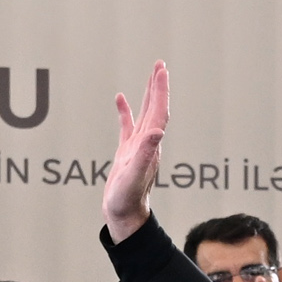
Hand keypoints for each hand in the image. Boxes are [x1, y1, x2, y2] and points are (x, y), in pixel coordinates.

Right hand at [101, 61, 170, 239]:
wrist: (124, 217)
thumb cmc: (127, 200)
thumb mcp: (133, 176)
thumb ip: (144, 154)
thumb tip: (157, 131)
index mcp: (150, 146)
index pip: (159, 112)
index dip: (161, 91)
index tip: (161, 70)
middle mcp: (148, 144)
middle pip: (156, 109)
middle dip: (158, 86)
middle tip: (160, 65)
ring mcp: (137, 148)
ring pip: (145, 114)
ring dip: (148, 95)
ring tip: (150, 75)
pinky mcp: (126, 153)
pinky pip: (127, 127)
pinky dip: (125, 112)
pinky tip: (120, 99)